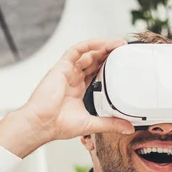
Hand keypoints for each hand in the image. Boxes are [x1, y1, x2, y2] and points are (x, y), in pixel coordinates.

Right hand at [18, 38, 134, 140]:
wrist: (42, 124)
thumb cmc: (58, 125)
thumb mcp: (92, 124)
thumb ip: (110, 124)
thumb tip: (129, 128)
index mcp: (79, 90)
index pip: (96, 73)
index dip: (109, 66)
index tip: (123, 63)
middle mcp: (73, 79)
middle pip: (93, 61)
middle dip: (108, 54)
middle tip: (124, 50)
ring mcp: (67, 72)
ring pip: (87, 54)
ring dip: (102, 47)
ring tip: (118, 44)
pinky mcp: (61, 67)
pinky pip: (76, 50)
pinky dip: (89, 45)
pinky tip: (102, 43)